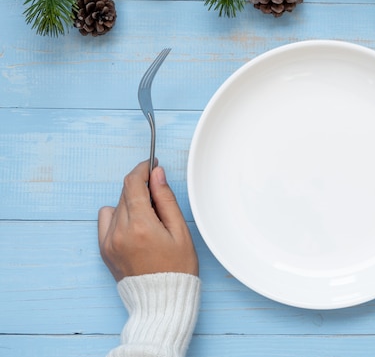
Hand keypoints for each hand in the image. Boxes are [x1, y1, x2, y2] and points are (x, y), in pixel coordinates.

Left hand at [98, 161, 198, 281]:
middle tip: (159, 201)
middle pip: (125, 193)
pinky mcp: (104, 249)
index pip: (133, 183)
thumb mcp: (180, 231)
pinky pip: (106, 220)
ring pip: (116, 205)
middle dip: (141, 188)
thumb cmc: (177, 268)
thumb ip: (165, 199)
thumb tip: (156, 174)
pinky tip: (135, 228)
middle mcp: (119, 232)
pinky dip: (118, 217)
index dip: (143, 169)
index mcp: (140, 225)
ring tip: (149, 220)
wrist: (162, 300)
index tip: (152, 165)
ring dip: (131, 203)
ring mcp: (108, 242)